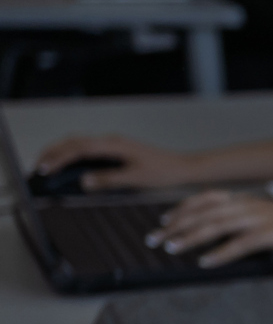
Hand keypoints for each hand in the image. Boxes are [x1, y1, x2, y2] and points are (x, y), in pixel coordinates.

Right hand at [36, 134, 202, 189]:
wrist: (182, 167)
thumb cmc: (163, 171)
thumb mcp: (136, 179)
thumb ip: (109, 179)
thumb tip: (84, 182)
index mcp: (114, 145)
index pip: (79, 148)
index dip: (59, 157)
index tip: (45, 169)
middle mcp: (111, 141)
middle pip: (74, 141)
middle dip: (54, 152)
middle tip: (38, 166)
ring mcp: (113, 144)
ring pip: (80, 143)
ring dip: (62, 152)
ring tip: (48, 165)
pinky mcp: (116, 150)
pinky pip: (89, 149)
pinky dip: (74, 154)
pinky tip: (69, 165)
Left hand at [150, 190, 272, 266]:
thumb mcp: (272, 220)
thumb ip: (248, 224)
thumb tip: (224, 237)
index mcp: (249, 200)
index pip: (206, 199)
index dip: (182, 209)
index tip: (165, 221)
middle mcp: (250, 205)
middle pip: (203, 212)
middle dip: (175, 225)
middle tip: (155, 238)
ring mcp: (259, 218)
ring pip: (214, 225)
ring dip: (189, 237)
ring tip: (171, 248)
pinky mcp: (270, 234)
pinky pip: (238, 243)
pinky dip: (219, 253)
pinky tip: (204, 261)